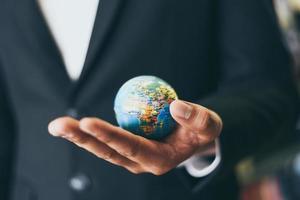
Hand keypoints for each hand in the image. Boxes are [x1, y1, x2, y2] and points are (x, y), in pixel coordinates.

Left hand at [48, 100, 221, 174]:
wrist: (194, 139)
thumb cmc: (201, 131)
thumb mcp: (210, 124)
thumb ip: (198, 118)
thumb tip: (177, 106)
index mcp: (158, 160)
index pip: (130, 148)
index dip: (109, 136)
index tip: (87, 122)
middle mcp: (140, 163)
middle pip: (108, 152)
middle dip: (83, 139)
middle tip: (59, 126)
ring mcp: (131, 157)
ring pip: (102, 149)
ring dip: (79, 137)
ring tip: (57, 126)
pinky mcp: (126, 147)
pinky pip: (106, 141)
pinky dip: (89, 133)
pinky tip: (74, 124)